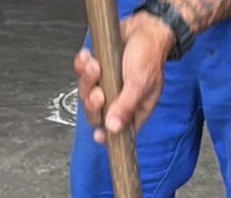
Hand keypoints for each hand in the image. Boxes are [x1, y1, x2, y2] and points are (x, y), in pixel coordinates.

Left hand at [73, 12, 175, 143]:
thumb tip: (114, 128)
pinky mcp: (97, 72)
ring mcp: (107, 86)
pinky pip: (82, 74)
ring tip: (95, 65)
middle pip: (97, 114)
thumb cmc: (148, 56)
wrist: (144, 28)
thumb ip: (126, 107)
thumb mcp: (140, 84)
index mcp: (135, 110)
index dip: (107, 136)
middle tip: (98, 92)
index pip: (119, 131)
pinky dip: (81, 66)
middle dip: (93, 103)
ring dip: (87, 80)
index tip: (98, 136)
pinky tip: (88, 57)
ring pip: (87, 93)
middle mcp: (119, 100)